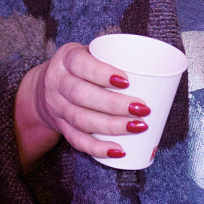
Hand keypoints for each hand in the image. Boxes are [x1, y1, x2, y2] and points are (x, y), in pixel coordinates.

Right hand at [13, 42, 147, 166]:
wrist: (46, 88)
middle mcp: (57, 83)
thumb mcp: (89, 53)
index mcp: (66, 59)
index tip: (127, 81)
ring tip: (138, 126)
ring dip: (112, 126)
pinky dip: (98, 148)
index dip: (102, 73)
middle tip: (142, 109)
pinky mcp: (62, 128)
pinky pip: (78, 141)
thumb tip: (157, 66)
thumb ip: (114, 56)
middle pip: (81, 95)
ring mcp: (57, 107)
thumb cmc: (81, 67)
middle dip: (114, 105)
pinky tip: (119, 150)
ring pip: (81, 120)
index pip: (80, 64)